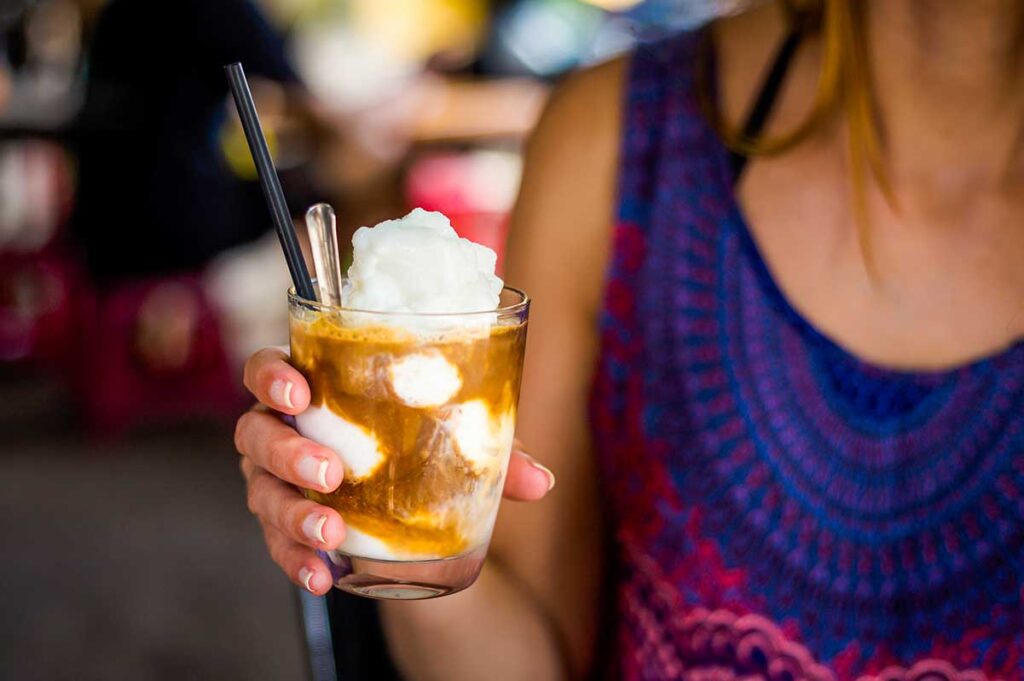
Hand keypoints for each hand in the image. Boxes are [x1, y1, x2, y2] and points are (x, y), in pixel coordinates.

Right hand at [234, 347, 555, 593]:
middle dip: (287, 451)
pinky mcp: (283, 524)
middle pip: (256, 432)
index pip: (269, 369)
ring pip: (261, 492)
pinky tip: (322, 576)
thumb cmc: (417, 442)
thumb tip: (540, 481)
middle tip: (331, 473)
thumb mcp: (454, 439)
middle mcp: (282, 430)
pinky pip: (276, 542)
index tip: (299, 392)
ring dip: (293, 513)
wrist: (402, 501)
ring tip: (331, 533)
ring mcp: (275, 479)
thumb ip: (490, 450)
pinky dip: (296, 560)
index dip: (272, 377)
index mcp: (314, 389)